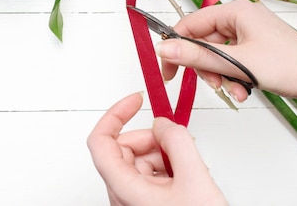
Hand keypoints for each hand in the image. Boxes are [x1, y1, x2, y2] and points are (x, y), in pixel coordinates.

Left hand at [87, 92, 226, 205]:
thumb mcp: (195, 179)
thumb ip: (177, 142)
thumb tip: (164, 124)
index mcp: (124, 189)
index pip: (100, 141)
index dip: (115, 115)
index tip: (137, 100)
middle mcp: (123, 195)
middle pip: (124, 148)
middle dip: (150, 137)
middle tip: (177, 140)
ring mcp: (135, 201)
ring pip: (140, 161)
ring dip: (164, 154)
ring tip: (190, 166)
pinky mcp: (148, 205)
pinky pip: (151, 175)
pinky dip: (169, 168)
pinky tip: (189, 177)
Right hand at [156, 0, 296, 103]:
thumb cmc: (290, 67)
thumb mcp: (236, 64)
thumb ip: (197, 56)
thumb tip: (163, 49)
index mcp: (235, 11)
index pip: (190, 24)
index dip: (176, 47)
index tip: (168, 69)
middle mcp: (240, 17)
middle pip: (203, 41)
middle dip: (206, 67)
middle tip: (214, 84)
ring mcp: (249, 32)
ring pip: (216, 54)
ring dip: (220, 75)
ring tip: (235, 91)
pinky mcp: (256, 46)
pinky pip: (231, 59)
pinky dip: (232, 76)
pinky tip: (243, 90)